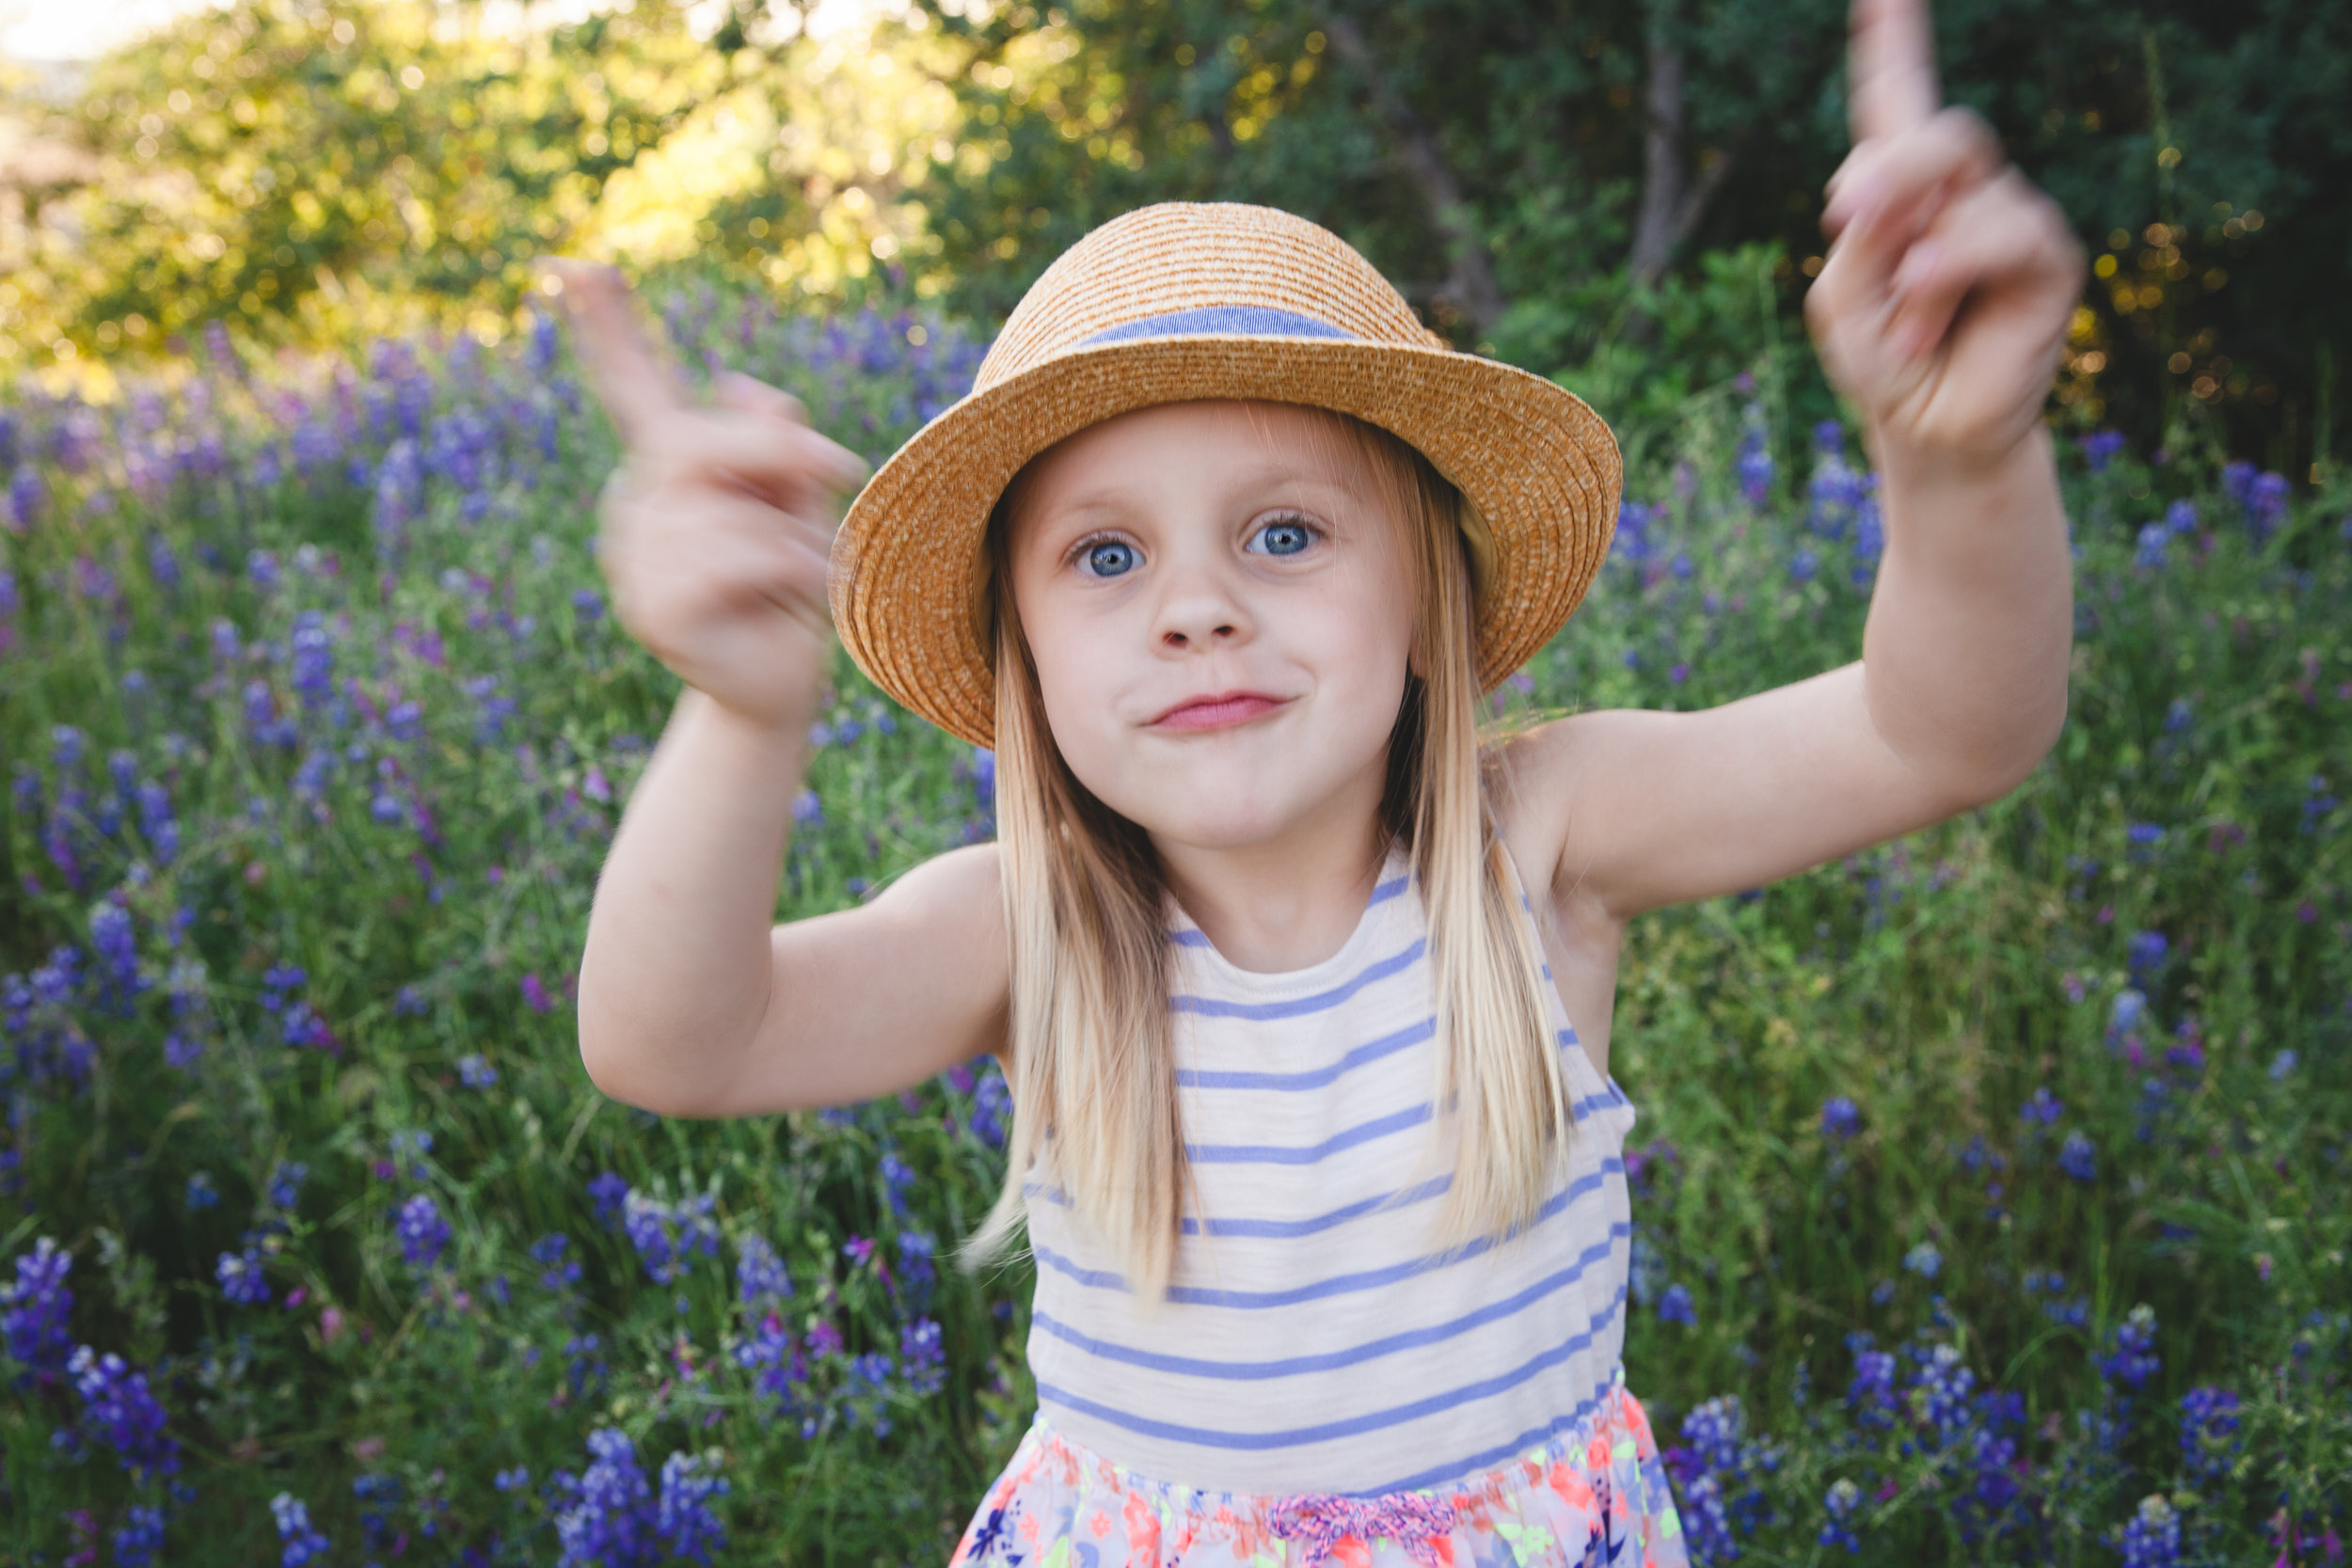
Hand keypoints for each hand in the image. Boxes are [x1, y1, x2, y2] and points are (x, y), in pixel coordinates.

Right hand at [540, 258, 868, 732]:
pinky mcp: (654, 610)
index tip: (568, 263)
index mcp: (666, 468)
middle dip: (779, 454)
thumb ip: (777, 444)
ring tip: (801, 580)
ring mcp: (634, 560)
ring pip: (730, 514)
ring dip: (797, 541)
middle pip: (696, 442)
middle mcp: (636, 505)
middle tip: (844, 470)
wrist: (783, 685)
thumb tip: (737, 384)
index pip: (630, 384)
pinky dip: (791, 575)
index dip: (604, 325)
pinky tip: (796, 602)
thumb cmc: (792, 586)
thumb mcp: (799, 500)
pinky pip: (737, 561)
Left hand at [1806, 0, 2085, 475]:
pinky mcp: (2048, 256)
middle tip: (1845, 214)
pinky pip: (2003, 231)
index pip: (1897, 99)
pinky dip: (1952, 273)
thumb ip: (1864, 236)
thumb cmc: (1882, 361)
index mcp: (1900, 188)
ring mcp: (2009, 217)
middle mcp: (1962, 190)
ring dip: (1917, 258)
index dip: (1893, 41)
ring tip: (1909, 323)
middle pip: (1936, 131)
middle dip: (1890, 170)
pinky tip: (1933, 317)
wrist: (1928, 432)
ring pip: (1965, 179)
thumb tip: (1916, 191)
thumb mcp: (1843, 296)